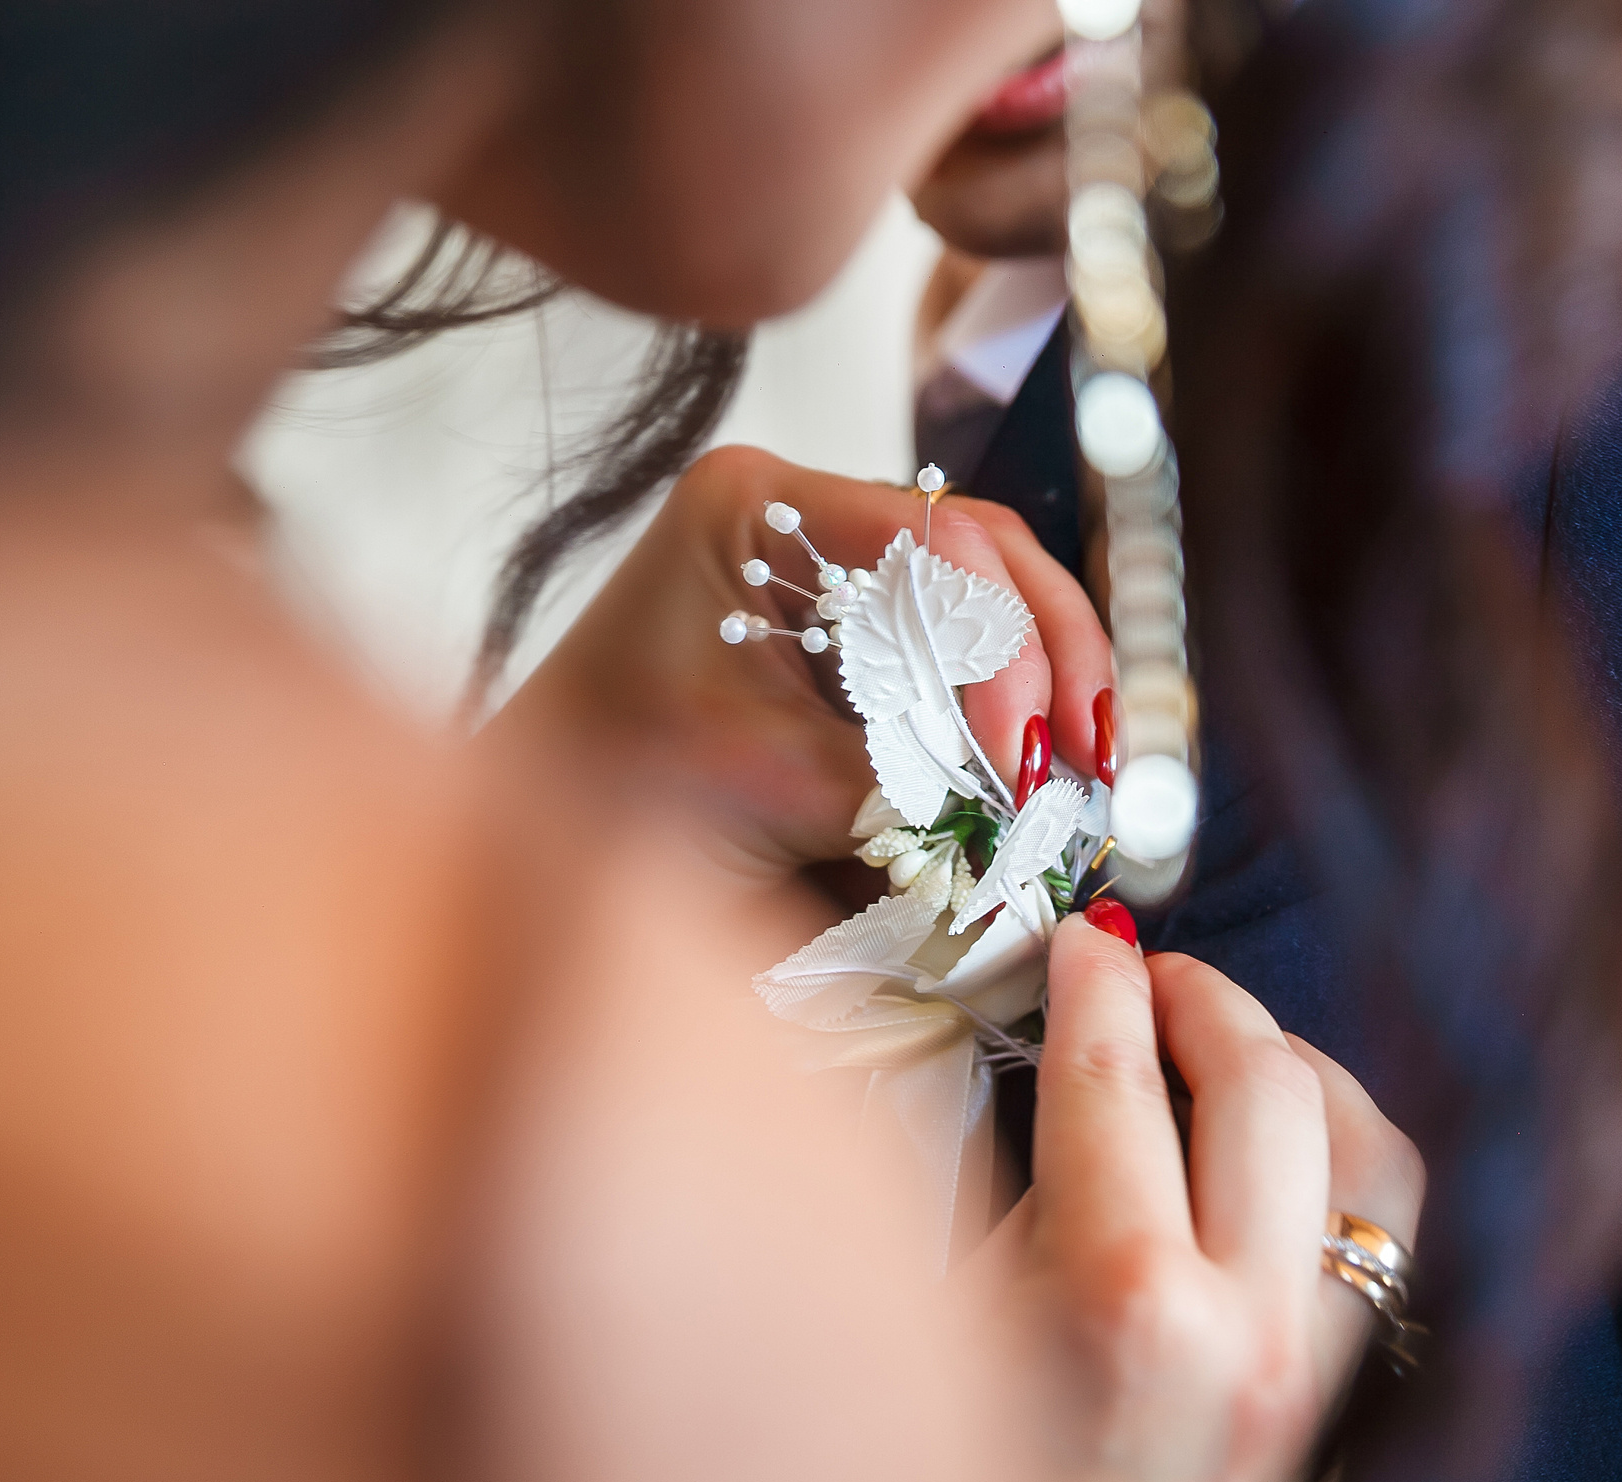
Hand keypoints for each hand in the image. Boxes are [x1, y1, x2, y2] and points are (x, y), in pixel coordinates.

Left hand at [495, 445, 1114, 880]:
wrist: (536, 838)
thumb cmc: (608, 793)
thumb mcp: (755, 782)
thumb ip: (893, 783)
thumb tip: (1024, 809)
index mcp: (753, 504)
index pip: (930, 538)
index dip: (1001, 645)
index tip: (1016, 755)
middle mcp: (802, 512)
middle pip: (983, 550)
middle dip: (1051, 655)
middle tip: (1085, 757)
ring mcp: (835, 566)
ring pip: (993, 593)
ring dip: (1050, 679)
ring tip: (1084, 770)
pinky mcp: (858, 633)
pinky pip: (967, 649)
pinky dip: (1014, 707)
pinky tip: (1044, 768)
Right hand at [963, 916, 1425, 1481]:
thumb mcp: (953, 1325)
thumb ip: (1025, 1179)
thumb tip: (1071, 1055)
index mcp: (1122, 1300)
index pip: (1116, 1075)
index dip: (1093, 981)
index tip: (1079, 939)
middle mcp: (1245, 1323)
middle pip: (1265, 1079)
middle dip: (1199, 996)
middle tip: (1146, 971)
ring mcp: (1314, 1365)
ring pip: (1366, 1141)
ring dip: (1295, 1061)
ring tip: (1224, 1040)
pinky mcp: (1346, 1395)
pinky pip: (1389, 1226)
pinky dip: (1345, 1149)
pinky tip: (1287, 1134)